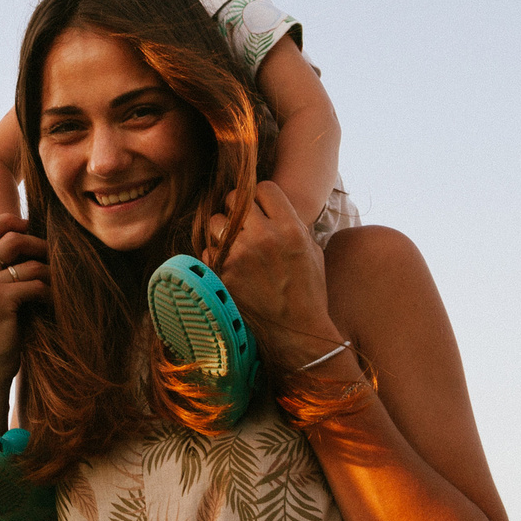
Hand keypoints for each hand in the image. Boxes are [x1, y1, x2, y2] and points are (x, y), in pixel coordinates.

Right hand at [0, 214, 44, 403]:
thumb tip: (22, 251)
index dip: (6, 220)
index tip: (28, 225)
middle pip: (10, 238)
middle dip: (38, 243)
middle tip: (54, 255)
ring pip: (29, 262)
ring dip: (50, 271)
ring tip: (59, 283)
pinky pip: (36, 283)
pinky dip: (51, 292)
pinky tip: (54, 303)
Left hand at [206, 182, 339, 362]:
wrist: (298, 333)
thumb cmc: (308, 291)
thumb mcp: (312, 250)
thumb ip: (293, 223)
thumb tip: (273, 205)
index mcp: (291, 228)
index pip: (264, 188)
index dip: (261, 197)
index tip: (261, 209)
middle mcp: (264, 237)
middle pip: (235, 199)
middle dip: (237, 209)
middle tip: (243, 225)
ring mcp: (240, 256)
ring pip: (215, 222)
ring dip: (222, 230)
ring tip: (234, 245)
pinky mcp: (222, 275)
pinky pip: (208, 251)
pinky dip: (215, 257)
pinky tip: (229, 267)